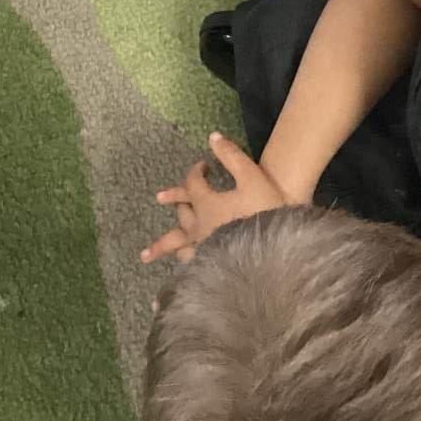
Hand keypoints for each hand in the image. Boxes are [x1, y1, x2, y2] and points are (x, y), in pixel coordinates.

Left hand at [141, 131, 288, 264]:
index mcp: (207, 204)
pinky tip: (173, 285)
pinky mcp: (209, 270)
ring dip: (164, 244)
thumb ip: (231, 156)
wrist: (274, 253)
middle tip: (160, 197)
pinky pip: (188, 270)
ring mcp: (202, 250)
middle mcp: (199, 227)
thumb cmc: (264, 212)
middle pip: (182, 212)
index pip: (192, 184)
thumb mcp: (252, 178)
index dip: (195, 172)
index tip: (203, 166)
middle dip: (174, 200)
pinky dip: (177, 274)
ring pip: (179, 244)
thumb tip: (212, 136)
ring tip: (146, 255)